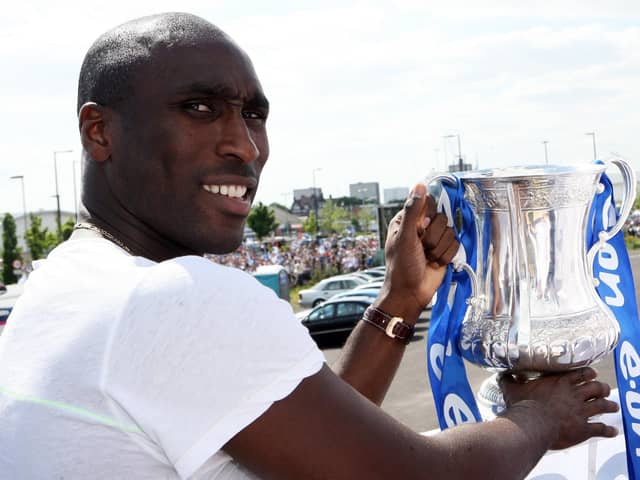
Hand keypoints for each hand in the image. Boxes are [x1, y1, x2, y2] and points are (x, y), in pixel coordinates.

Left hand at [375, 182, 458, 319]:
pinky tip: (434, 263)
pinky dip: (445, 256)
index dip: (427, 217)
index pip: (428, 203)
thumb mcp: (405, 237)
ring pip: (450, 232)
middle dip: (433, 237)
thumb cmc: (402, 266)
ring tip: (426, 258)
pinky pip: (455, 245)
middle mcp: (421, 227)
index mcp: (407, 219)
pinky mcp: (444, 250)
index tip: (420, 229)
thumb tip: (419, 185)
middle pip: (442, 218)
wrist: (411, 292)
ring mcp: (433, 239)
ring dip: (438, 248)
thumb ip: (414, 211)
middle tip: (421, 248)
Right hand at [500, 368, 618, 449]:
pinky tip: (612, 430)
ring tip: (612, 406)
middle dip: (602, 388)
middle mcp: (574, 394)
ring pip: (602, 405)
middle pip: (596, 387)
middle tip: (603, 388)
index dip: (588, 373)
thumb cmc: (523, 406)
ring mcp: (581, 411)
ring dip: (609, 405)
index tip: (591, 374)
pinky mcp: (583, 428)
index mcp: (559, 382)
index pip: (581, 373)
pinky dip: (608, 430)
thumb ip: (508, 380)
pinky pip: (600, 428)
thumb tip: (501, 374)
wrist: (531, 424)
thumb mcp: (512, 389)